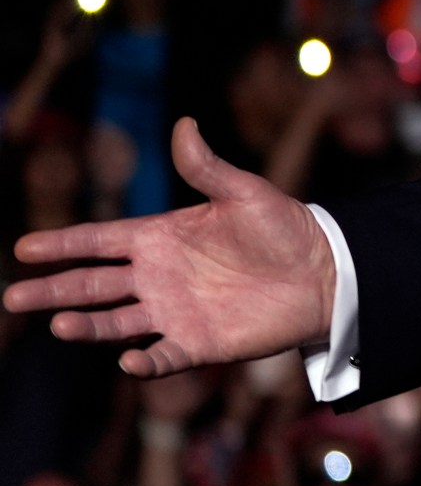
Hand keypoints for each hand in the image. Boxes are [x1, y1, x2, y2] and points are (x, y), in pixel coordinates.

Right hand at [4, 118, 334, 376]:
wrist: (324, 272)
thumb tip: (185, 124)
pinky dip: (144, 361)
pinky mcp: (197, 342)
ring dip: (87, 325)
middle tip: (14, 295)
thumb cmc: (284, 228)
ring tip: (58, 323)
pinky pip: (162, 356)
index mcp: (160, 237)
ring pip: (114, 322)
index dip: (64, 245)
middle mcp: (157, 277)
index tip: (25, 247)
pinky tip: (128, 359)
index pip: (100, 241)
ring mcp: (173, 311)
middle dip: (54, 290)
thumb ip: (207, 167)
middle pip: (93, 285)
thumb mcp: (245, 192)